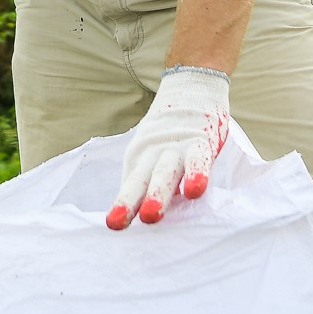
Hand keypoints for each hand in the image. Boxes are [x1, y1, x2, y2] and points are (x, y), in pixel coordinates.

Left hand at [107, 66, 230, 229]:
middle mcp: (154, 154)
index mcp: (140, 159)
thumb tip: (136, 217)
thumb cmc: (170, 133)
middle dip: (129, 202)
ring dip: (157, 194)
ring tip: (150, 216)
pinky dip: (196, 174)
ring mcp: (177, 147)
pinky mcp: (201, 140)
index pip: (129, 186)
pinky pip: (199, 160)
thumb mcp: (153, 155)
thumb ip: (146, 182)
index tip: (111, 226)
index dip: (121, 206)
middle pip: (139, 180)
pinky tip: (194, 190)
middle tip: (117, 223)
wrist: (190, 87)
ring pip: (165, 173)